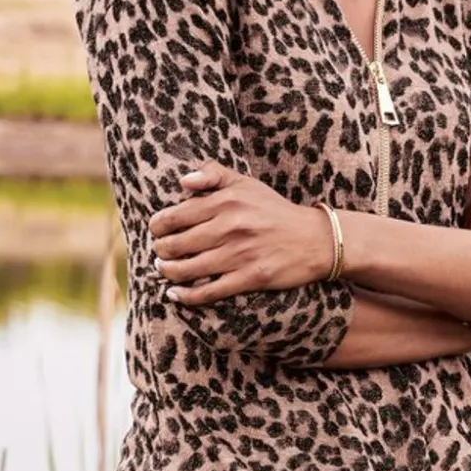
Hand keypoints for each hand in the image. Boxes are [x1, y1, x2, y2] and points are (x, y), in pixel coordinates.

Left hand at [147, 160, 330, 304]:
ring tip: (164, 269)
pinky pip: (208, 292)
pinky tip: (175, 294)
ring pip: (187, 270)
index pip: (176, 215)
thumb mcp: (247, 183)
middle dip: (161, 250)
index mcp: (227, 201)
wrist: (315, 239)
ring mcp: (239, 254)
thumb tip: (183, 181)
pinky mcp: (249, 278)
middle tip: (160, 252)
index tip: (156, 230)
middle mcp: (230, 227)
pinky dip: (186, 296)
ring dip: (168, 272)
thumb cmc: (274, 211)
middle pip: (176, 244)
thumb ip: (214, 174)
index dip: (158, 225)